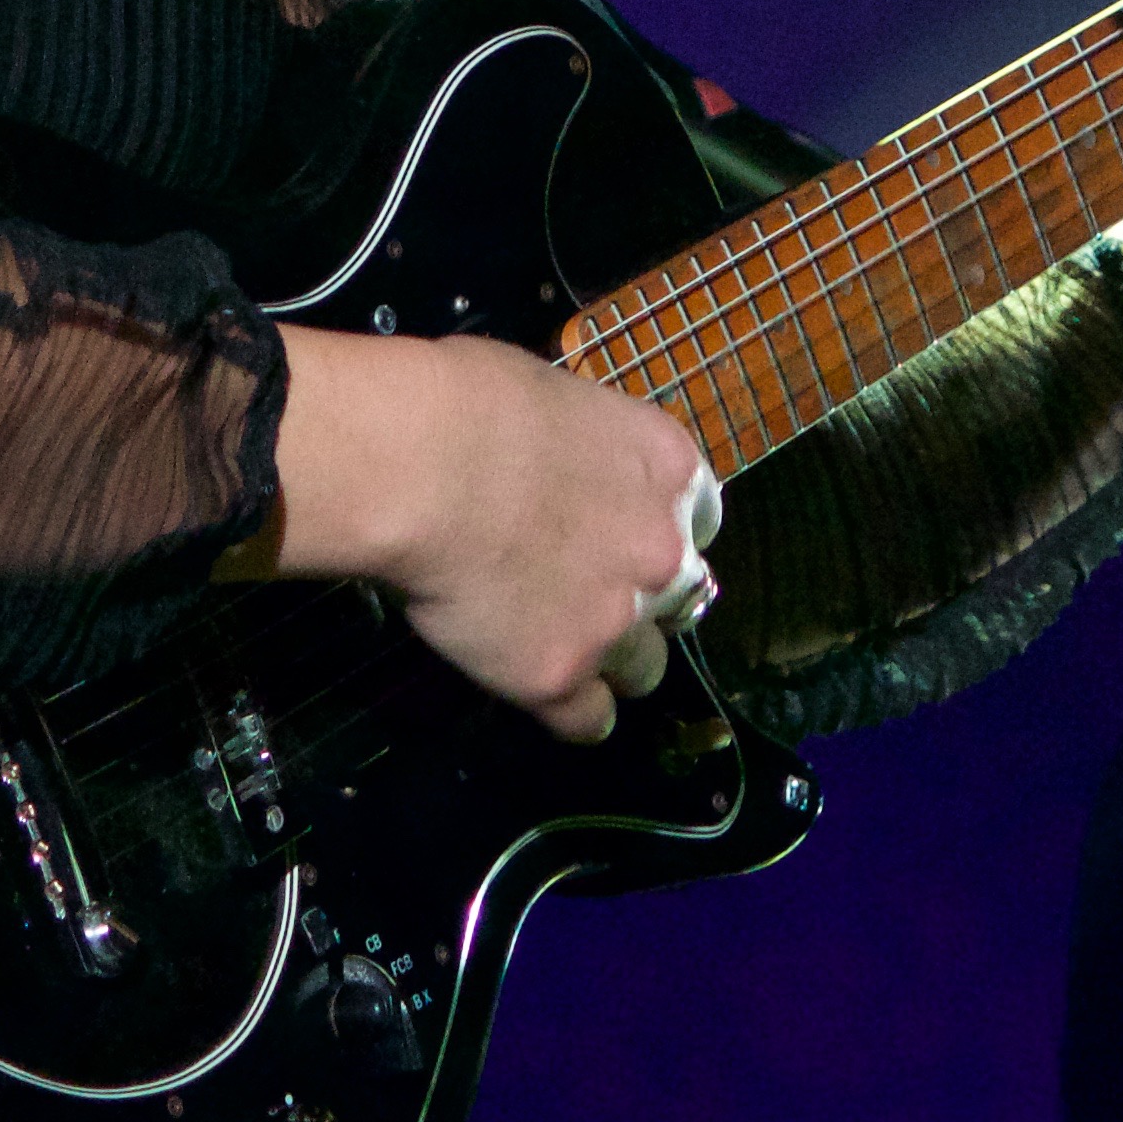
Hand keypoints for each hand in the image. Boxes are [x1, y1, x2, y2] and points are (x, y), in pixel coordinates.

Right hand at [248, 329, 716, 742]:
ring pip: (645, 669)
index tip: (625, 536)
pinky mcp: (559, 677)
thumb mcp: (556, 400)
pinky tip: (542, 693)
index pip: (701, 520)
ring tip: (564, 650)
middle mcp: (662, 551)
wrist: (422, 466)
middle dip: (644, 602)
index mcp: (668, 469)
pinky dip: (568, 712)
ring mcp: (615, 620)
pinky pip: (588, 721)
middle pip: (682, 600)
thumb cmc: (470, 402)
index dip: (659, 530)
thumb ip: (581, 450)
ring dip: (612, 661)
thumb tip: (557, 461)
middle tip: (589, 595)